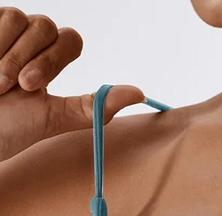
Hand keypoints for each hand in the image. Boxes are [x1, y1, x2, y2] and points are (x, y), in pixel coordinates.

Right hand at [0, 7, 143, 160]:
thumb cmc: (6, 127)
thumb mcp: (52, 119)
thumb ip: (92, 107)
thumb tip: (139, 94)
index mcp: (50, 61)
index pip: (71, 40)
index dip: (54, 60)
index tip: (32, 88)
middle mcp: (29, 40)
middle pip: (47, 27)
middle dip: (30, 61)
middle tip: (14, 87)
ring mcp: (6, 28)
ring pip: (19, 18)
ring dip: (5, 57)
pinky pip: (0, 13)